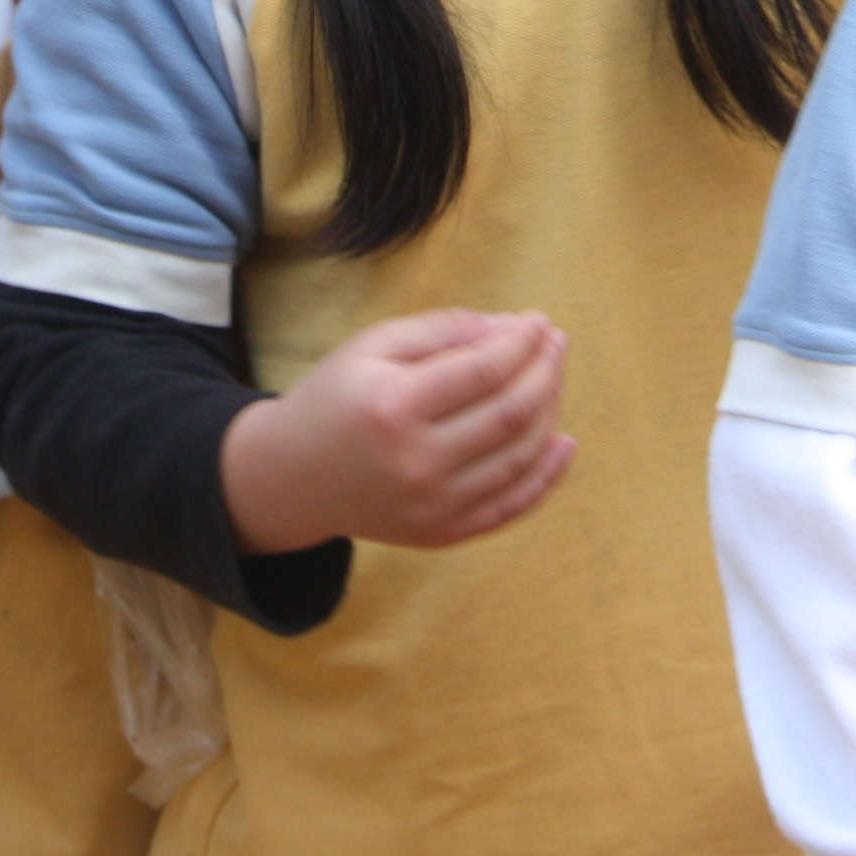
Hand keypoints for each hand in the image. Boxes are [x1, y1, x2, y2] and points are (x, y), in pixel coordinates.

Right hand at [219, 309, 574, 552]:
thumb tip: (511, 328)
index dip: (522, 341)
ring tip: (554, 376)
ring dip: (551, 411)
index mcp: (394, 406)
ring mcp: (432, 505)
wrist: (291, 478)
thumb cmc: (334, 398)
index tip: (539, 321)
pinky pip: (511, 506)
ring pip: (520, 456)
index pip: (485, 370)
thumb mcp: (372, 345)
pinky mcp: (442, 533)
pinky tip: (564, 442)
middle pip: (511, 412)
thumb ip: (442, 330)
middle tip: (556, 342)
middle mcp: (416, 462)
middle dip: (545, 370)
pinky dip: (547, 476)